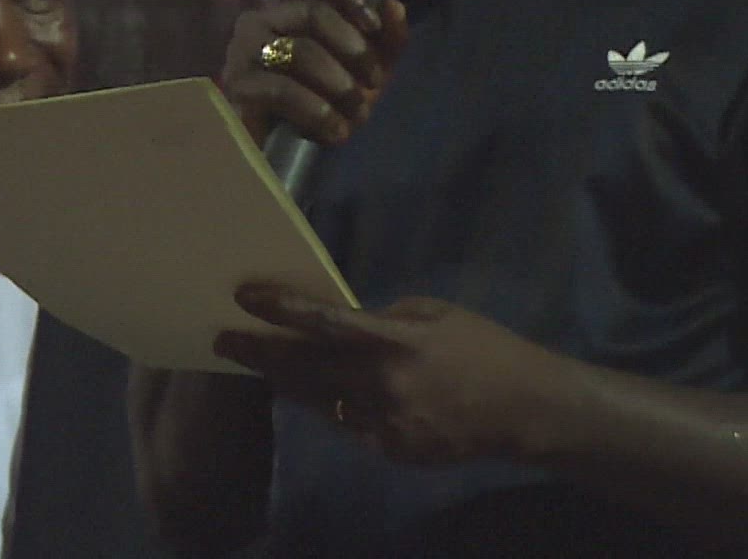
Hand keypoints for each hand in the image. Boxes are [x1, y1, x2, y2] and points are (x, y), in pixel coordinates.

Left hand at [214, 284, 575, 464]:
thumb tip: (350, 326)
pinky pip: (347, 423)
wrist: (523, 410)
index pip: (325, 322)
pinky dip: (332, 405)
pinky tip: (316, 392)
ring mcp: (382, 424)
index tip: (246, 297)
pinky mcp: (388, 450)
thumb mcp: (437, 314)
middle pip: (306, 368)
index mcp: (396, 342)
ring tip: (259, 363)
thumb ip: (388, 320)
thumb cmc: (484, 349)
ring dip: (286, 381)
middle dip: (261, 353)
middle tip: (224, 340)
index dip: (282, 309)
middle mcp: (381, 386)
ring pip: (318, 401)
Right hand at [221, 0, 408, 144]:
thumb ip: (385, 40)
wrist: (277, 152)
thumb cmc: (321, 100)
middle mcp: (261, 17)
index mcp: (290, 4)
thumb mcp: (362, 70)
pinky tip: (336, 131)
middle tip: (375, 82)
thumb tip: (395, 7)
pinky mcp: (237, 86)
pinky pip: (283, 90)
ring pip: (301, 51)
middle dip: (354, 48)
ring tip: (359, 115)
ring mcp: (244, 50)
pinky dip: (318, 111)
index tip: (375, 26)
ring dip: (340, 85)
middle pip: (313, 12)